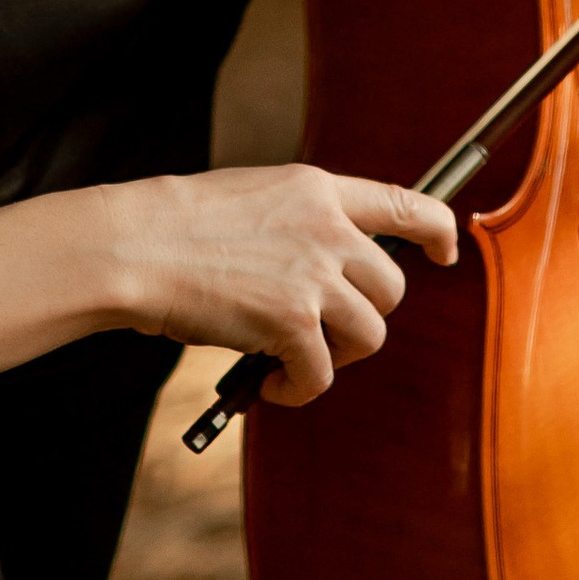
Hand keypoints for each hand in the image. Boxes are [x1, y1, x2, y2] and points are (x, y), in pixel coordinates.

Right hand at [116, 162, 458, 405]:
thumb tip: (333, 278)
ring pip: (370, 334)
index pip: (406, 204)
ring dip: (338, 357)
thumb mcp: (254, 200)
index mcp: (316, 190)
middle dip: (365, 317)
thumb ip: (301, 224)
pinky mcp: (292, 322)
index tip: (445, 252)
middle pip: (392, 286)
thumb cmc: (176, 229)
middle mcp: (327, 228)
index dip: (438, 231)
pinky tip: (270, 384)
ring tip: (293, 361)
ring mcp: (313, 274)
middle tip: (324, 333)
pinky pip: (322, 374)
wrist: (133, 248)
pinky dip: (300, 389)